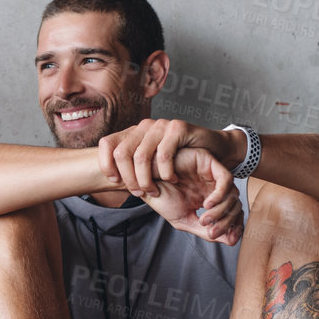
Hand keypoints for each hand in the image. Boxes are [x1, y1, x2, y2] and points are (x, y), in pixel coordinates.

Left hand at [97, 118, 241, 196]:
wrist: (213, 149)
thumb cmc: (180, 160)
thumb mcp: (151, 163)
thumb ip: (133, 167)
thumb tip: (107, 180)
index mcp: (133, 133)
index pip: (106, 143)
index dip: (106, 164)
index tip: (114, 182)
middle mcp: (144, 126)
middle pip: (122, 153)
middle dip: (128, 178)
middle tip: (138, 193)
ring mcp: (161, 125)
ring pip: (141, 156)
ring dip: (145, 179)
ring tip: (154, 190)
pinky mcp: (178, 128)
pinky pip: (164, 154)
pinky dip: (166, 172)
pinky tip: (172, 179)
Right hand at [143, 147, 243, 245]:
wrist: (144, 182)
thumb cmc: (161, 199)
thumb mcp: (184, 220)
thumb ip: (205, 231)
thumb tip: (231, 241)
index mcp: (209, 199)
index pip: (233, 213)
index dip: (235, 227)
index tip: (230, 239)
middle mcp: (213, 186)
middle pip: (235, 205)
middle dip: (227, 222)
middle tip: (211, 231)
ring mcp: (212, 174)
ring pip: (233, 194)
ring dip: (221, 211)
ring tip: (204, 219)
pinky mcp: (208, 162)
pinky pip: (226, 179)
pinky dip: (220, 195)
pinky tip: (206, 204)